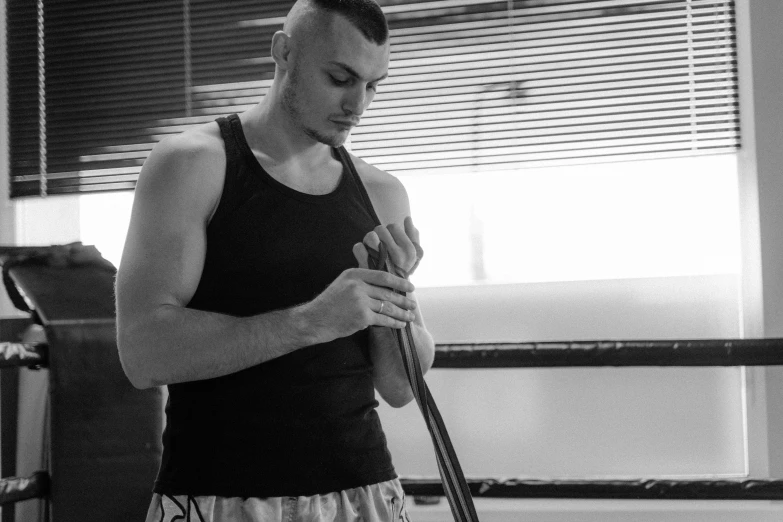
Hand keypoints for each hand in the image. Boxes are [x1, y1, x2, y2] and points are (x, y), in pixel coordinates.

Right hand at [302, 268, 416, 342]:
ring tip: (410, 316)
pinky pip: (383, 319)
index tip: (410, 286)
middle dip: (403, 299)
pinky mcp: (362, 316)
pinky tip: (400, 325)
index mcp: (354, 274)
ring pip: (388, 306)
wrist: (314, 320)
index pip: (382, 276)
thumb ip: (360, 282)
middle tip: (413, 304)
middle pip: (387, 292)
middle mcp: (358, 285)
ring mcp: (360, 301)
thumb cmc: (329, 304)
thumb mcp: (342, 284)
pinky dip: (394, 322)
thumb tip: (384, 285)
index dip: (399, 281)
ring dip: (402, 312)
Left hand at [353, 216, 422, 276]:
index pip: (393, 226)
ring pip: (369, 236)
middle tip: (380, 244)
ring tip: (373, 249)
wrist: (392, 294)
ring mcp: (381, 261)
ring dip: (369, 241)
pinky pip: (358, 247)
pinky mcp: (366, 267)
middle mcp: (397, 256)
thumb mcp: (416, 256)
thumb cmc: (404, 271)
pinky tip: (365, 255)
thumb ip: (414, 236)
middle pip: (380, 229)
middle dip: (378, 235)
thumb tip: (407, 219)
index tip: (390, 241)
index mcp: (410, 251)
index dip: (390, 231)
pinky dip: (359, 249)